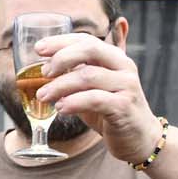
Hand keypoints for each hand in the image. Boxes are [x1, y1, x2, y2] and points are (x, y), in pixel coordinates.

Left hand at [34, 32, 162, 163]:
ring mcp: (126, 86)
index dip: (61, 42)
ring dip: (60, 85)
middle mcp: (124, 67)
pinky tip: (60, 108)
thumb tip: (46, 62)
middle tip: (44, 72)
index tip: (38, 49)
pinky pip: (95, 99)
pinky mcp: (124, 107)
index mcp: (115, 58)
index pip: (86, 40)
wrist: (139, 138)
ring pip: (88, 76)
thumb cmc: (111, 110)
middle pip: (90, 50)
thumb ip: (77, 73)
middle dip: (61, 58)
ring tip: (43, 96)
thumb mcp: (94, 88)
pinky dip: (74, 102)